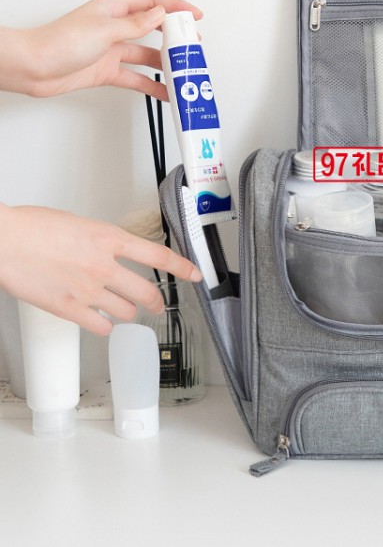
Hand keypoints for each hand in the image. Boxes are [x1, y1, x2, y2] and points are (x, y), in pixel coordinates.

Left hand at [0, 0, 201, 100]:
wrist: (34, 68)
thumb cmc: (58, 43)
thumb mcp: (104, 30)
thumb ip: (136, 24)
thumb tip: (160, 14)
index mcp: (113, 8)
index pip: (151, 0)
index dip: (174, 4)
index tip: (193, 14)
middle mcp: (114, 27)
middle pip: (153, 28)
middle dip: (175, 36)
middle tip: (192, 45)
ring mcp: (112, 49)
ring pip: (147, 55)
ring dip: (166, 64)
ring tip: (183, 71)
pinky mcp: (108, 70)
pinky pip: (137, 77)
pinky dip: (152, 85)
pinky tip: (164, 91)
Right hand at [0, 204, 201, 335]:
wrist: (4, 240)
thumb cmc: (34, 227)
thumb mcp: (81, 225)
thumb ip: (104, 242)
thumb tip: (113, 253)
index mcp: (110, 239)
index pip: (158, 256)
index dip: (183, 268)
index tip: (195, 274)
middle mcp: (104, 266)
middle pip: (148, 292)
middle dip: (157, 301)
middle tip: (158, 304)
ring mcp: (88, 290)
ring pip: (127, 311)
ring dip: (130, 312)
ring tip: (125, 310)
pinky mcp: (69, 309)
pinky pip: (101, 326)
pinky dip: (106, 326)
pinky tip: (102, 321)